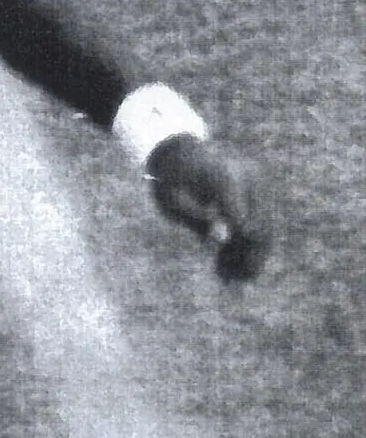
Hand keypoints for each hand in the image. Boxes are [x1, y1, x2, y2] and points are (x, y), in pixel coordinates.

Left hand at [144, 134, 267, 281]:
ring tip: (234, 282)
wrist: (181, 152)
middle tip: (235, 286)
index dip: (240, 250)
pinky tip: (232, 267)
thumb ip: (195, 217)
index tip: (228, 274)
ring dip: (252, 257)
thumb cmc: (171, 177)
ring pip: (265, 229)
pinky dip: (249, 246)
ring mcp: (259, 186)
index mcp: (226, 177)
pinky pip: (262, 224)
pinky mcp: (260, 194)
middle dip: (250, 259)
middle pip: (261, 227)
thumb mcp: (171, 198)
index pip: (243, 220)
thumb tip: (222, 240)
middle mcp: (250, 179)